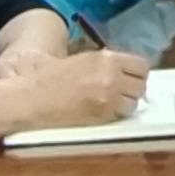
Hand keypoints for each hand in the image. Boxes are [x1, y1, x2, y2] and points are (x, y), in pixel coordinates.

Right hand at [2, 44, 147, 133]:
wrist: (32, 97)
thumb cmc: (52, 78)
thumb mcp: (84, 60)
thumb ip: (107, 64)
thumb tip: (126, 72)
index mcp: (105, 58)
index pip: (141, 66)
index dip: (137, 73)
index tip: (131, 78)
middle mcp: (111, 77)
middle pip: (141, 86)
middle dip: (133, 90)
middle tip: (122, 92)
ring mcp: (107, 98)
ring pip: (133, 104)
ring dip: (125, 104)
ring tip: (110, 103)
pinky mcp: (101, 117)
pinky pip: (121, 116)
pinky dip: (116, 115)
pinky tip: (103, 111)